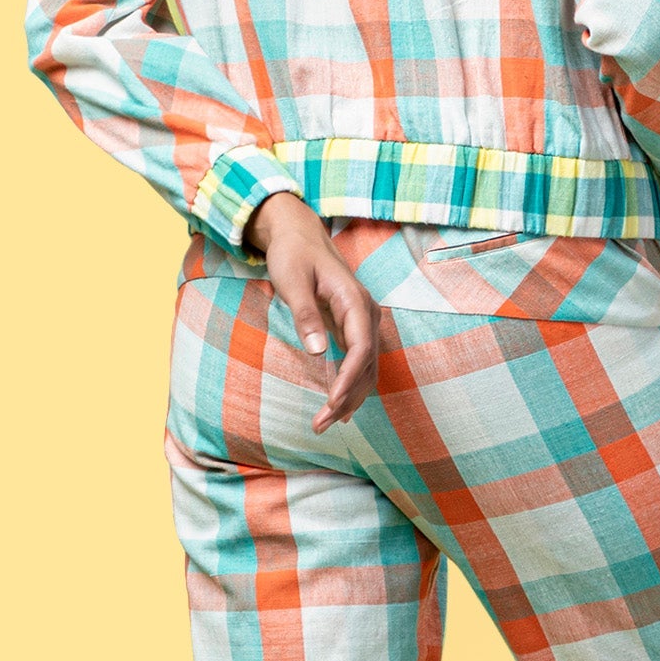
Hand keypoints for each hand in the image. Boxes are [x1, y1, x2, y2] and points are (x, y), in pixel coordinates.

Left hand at [243, 194, 380, 429]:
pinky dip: (350, 387)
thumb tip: (318, 351)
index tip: (333, 402)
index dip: (349, 379)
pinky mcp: (354, 329)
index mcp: (355, 301)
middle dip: (347, 398)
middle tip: (321, 424)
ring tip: (324, 424)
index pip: (361, 348)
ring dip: (349, 398)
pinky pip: (358, 364)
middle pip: (366, 365)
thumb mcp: (293, 281)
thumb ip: (305, 315)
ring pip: (365, 369)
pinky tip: (339, 409)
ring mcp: (363, 323)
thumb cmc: (294, 255)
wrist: (300, 236)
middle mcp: (367, 314)